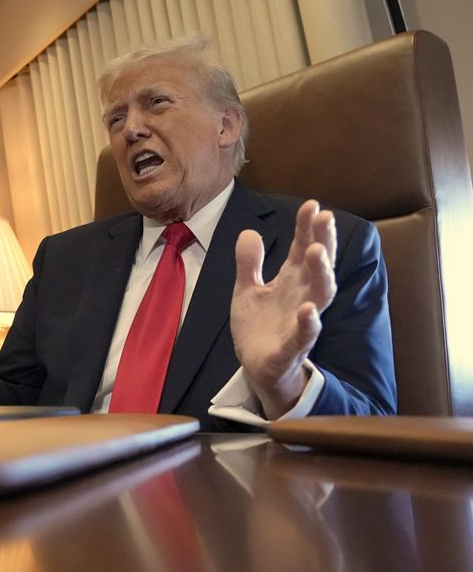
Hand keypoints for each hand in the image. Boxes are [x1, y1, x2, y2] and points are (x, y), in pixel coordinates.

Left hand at [231, 200, 336, 417]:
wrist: (257, 366)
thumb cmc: (259, 325)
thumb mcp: (246, 289)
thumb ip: (249, 262)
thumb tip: (249, 231)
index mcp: (291, 280)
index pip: (302, 248)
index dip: (307, 227)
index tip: (312, 205)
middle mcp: (301, 296)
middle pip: (318, 265)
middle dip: (322, 241)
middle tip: (324, 217)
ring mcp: (300, 321)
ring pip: (319, 295)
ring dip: (320, 274)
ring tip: (316, 252)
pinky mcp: (292, 346)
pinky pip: (304, 334)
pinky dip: (308, 322)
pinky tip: (307, 310)